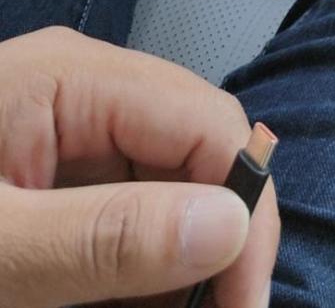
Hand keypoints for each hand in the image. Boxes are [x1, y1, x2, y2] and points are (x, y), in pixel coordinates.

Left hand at [0, 26, 278, 306]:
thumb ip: (103, 237)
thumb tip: (228, 225)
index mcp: (70, 79)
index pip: (206, 121)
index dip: (246, 208)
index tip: (246, 302)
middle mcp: (83, 93)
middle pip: (196, 155)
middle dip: (217, 241)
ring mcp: (69, 134)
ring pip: (170, 192)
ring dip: (180, 264)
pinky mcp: (57, 179)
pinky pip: (128, 213)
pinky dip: (141, 269)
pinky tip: (126, 303)